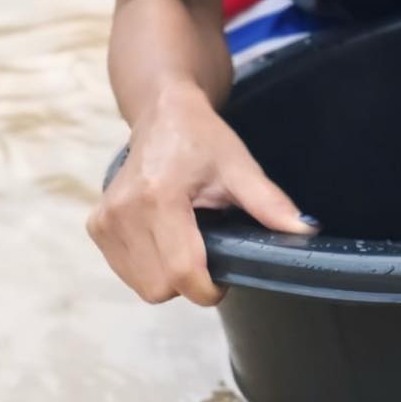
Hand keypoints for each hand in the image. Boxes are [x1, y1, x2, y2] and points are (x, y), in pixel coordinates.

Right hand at [87, 81, 314, 306]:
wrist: (162, 113)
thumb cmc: (202, 138)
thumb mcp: (240, 166)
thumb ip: (269, 203)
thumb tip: (305, 231)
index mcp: (158, 197)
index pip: (181, 271)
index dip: (208, 288)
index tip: (224, 278)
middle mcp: (123, 212)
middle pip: (160, 287)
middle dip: (189, 281)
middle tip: (207, 249)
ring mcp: (104, 221)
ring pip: (142, 286)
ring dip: (168, 275)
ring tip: (186, 238)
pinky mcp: (95, 226)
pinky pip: (126, 272)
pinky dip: (149, 266)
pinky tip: (164, 236)